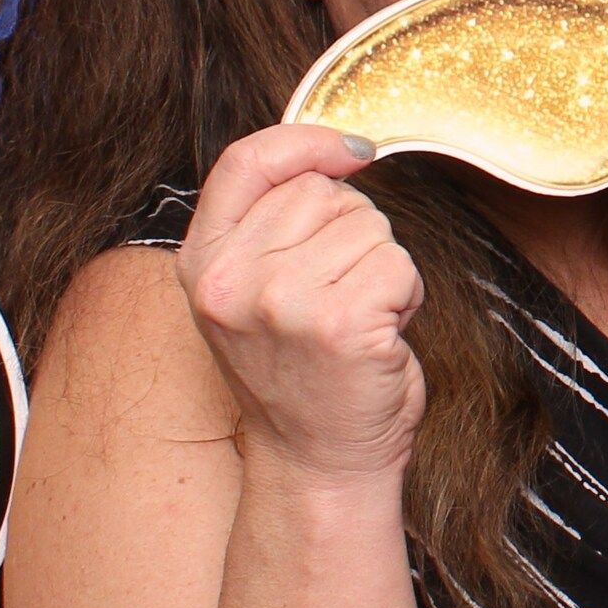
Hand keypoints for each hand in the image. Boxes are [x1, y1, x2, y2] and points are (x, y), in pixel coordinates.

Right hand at [177, 123, 425, 482]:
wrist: (319, 466)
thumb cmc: (302, 378)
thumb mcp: (253, 295)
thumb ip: (270, 225)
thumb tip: (339, 152)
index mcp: (201, 265)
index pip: (245, 162)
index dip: (305, 142)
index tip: (352, 151)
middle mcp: (230, 281)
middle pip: (323, 192)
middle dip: (353, 233)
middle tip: (339, 296)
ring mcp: (281, 302)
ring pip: (368, 226)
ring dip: (382, 268)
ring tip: (357, 321)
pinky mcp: (338, 323)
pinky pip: (398, 264)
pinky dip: (406, 296)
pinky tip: (380, 337)